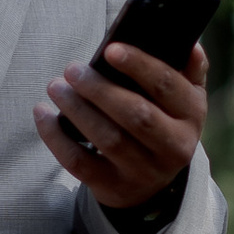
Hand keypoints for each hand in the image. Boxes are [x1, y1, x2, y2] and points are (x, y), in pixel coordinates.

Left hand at [35, 39, 208, 213]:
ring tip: (56, 87)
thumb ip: (189, 70)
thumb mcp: (184, 100)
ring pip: (107, 139)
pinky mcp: (114, 188)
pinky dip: (56, 137)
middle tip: (72, 69)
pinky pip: (80, 163)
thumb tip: (190, 45)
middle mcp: (173, 147)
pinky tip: (42, 114)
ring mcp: (144, 172)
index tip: (110, 50)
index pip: (166, 86)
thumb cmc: (164, 124)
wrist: (153, 183)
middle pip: (136, 115)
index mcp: (191, 116)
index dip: (139, 65)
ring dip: (76, 109)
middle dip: (100, 89)